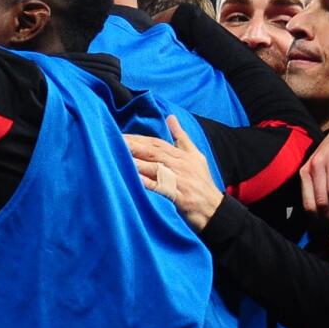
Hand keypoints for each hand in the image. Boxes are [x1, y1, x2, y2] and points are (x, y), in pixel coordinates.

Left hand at [126, 116, 223, 231]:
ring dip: (136, 163)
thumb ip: (181, 137)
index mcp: (182, 156)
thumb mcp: (196, 156)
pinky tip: (135, 180)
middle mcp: (180, 165)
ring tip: (118, 157)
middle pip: (153, 152)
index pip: (157, 143)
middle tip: (113, 142)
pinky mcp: (180, 197)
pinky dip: (148, 183)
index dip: (138, 139)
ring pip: (155, 168)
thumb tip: (171, 117)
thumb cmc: (202, 183)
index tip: (120, 136)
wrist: (215, 210)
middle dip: (133, 146)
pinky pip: (162, 188)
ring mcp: (180, 181)